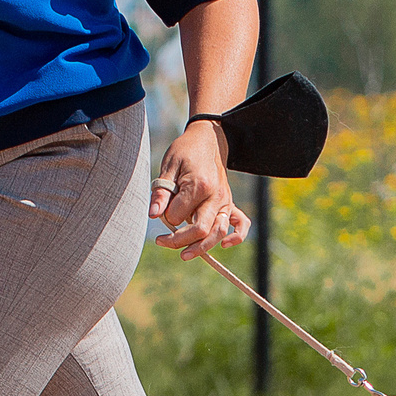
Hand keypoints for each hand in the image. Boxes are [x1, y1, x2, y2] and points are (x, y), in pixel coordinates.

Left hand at [151, 119, 248, 260]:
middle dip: (179, 241)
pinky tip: (223, 245)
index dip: (166, 218)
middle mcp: (216, 196)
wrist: (207, 140)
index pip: (180, 216)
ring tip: (184, 255)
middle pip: (201, 229)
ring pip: (219, 232)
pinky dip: (236, 237)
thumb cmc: (185, 152)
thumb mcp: (169, 167)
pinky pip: (241, 223)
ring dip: (202, 247)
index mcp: (199, 186)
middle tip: (160, 241)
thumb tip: (154, 215)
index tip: (158, 211)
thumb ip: (162, 192)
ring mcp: (225, 201)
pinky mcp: (229, 203)